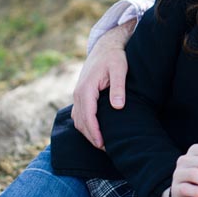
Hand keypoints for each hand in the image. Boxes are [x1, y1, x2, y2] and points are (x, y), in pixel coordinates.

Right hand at [71, 19, 134, 148]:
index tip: (103, 144)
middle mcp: (78, 93)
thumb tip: (117, 107)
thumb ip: (118, 87)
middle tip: (106, 150)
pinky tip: (96, 132)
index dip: (94, 132)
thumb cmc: (114, 57)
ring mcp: (77, 94)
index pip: (88, 115)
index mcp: (86, 88)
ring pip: (78, 119)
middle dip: (91, 136)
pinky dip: (85, 125)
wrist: (105, 46)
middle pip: (81, 121)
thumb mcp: (119, 69)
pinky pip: (79, 114)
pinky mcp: (80, 95)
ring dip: (88, 133)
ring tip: (102, 144)